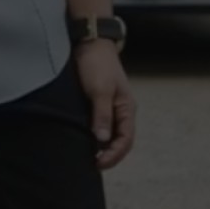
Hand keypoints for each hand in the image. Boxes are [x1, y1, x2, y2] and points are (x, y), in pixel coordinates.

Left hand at [74, 40, 136, 169]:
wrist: (89, 43)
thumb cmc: (96, 64)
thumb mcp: (99, 90)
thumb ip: (101, 115)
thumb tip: (101, 140)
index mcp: (126, 109)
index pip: (125, 140)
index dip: (113, 155)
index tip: (98, 164)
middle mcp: (120, 110)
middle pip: (119, 140)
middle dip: (109, 155)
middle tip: (92, 165)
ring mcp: (109, 107)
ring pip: (108, 134)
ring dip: (101, 147)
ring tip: (87, 157)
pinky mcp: (96, 103)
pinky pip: (98, 124)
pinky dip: (92, 135)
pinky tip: (82, 140)